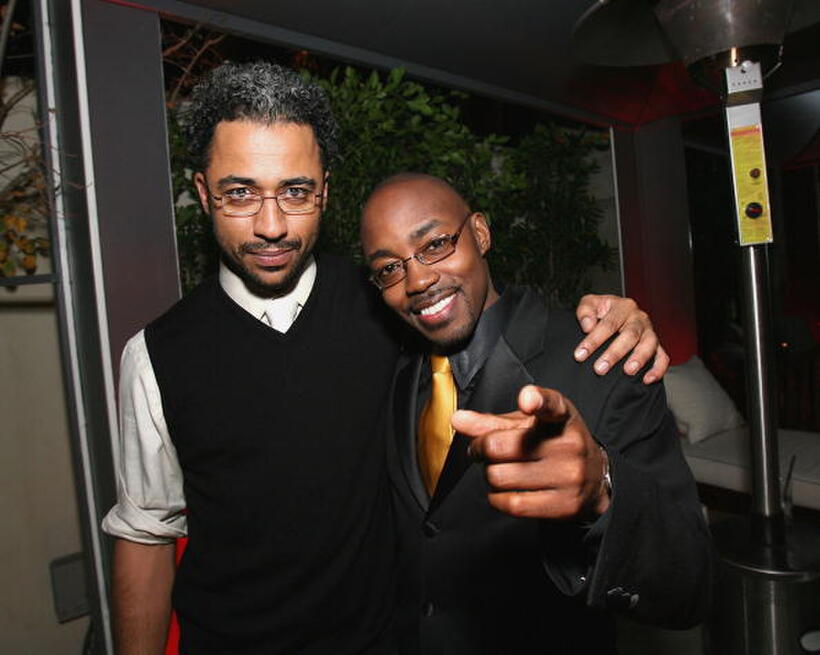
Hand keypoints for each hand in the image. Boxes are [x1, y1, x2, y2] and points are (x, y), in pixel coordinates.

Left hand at [454, 385, 609, 519]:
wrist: (593, 479)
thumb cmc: (552, 443)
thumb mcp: (528, 424)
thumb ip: (491, 422)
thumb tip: (457, 419)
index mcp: (561, 415)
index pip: (551, 404)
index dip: (537, 400)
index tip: (527, 399)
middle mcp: (570, 443)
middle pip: (500, 447)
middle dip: (480, 449)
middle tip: (481, 450)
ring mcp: (570, 475)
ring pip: (500, 477)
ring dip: (489, 475)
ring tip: (498, 470)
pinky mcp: (565, 504)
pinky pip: (512, 504)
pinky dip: (496, 498)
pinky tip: (502, 491)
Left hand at [574, 294, 668, 383]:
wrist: (617, 313)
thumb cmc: (602, 311)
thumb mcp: (590, 303)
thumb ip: (586, 311)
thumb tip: (588, 326)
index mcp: (623, 306)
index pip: (608, 324)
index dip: (594, 340)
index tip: (580, 355)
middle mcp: (639, 318)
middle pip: (629, 335)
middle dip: (614, 353)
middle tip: (599, 368)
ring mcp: (649, 332)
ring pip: (649, 345)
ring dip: (639, 359)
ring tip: (628, 371)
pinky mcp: (657, 345)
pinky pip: (662, 357)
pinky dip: (657, 369)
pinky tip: (647, 380)